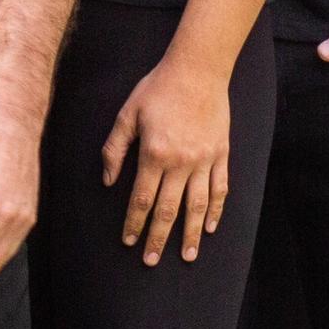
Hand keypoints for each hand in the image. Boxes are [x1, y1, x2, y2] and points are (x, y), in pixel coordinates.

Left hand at [104, 51, 233, 263]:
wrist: (198, 68)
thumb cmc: (158, 88)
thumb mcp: (127, 114)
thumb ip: (114, 149)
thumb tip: (108, 180)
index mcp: (154, 154)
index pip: (141, 199)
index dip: (133, 223)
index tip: (128, 242)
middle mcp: (181, 162)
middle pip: (168, 210)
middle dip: (158, 237)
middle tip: (151, 261)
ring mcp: (205, 160)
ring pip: (197, 206)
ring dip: (190, 234)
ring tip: (186, 256)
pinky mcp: (221, 154)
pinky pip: (220, 189)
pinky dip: (216, 210)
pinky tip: (209, 227)